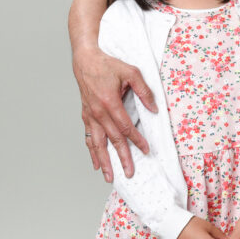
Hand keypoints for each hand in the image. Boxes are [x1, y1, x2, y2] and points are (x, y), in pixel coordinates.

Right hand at [74, 47, 155, 181]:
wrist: (85, 61)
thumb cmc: (108, 65)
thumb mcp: (131, 72)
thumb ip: (144, 91)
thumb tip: (154, 108)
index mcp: (110, 102)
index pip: (126, 127)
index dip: (136, 140)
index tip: (146, 150)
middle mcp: (98, 113)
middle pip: (112, 140)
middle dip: (122, 158)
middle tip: (130, 173)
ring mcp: (90, 116)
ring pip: (98, 144)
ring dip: (104, 161)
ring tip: (110, 177)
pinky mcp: (86, 116)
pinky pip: (89, 138)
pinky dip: (92, 152)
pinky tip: (96, 164)